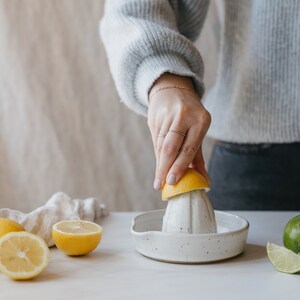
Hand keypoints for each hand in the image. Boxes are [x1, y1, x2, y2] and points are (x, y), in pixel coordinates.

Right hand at [148, 73, 210, 189]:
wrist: (173, 90)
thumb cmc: (190, 115)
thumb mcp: (199, 130)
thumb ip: (198, 155)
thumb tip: (203, 180)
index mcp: (200, 120)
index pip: (188, 148)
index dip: (179, 166)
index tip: (172, 181)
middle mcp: (183, 117)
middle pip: (170, 147)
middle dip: (165, 167)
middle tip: (161, 184)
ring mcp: (167, 116)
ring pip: (161, 145)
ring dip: (160, 164)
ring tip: (158, 180)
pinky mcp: (154, 117)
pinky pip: (155, 140)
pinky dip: (157, 155)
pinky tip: (158, 165)